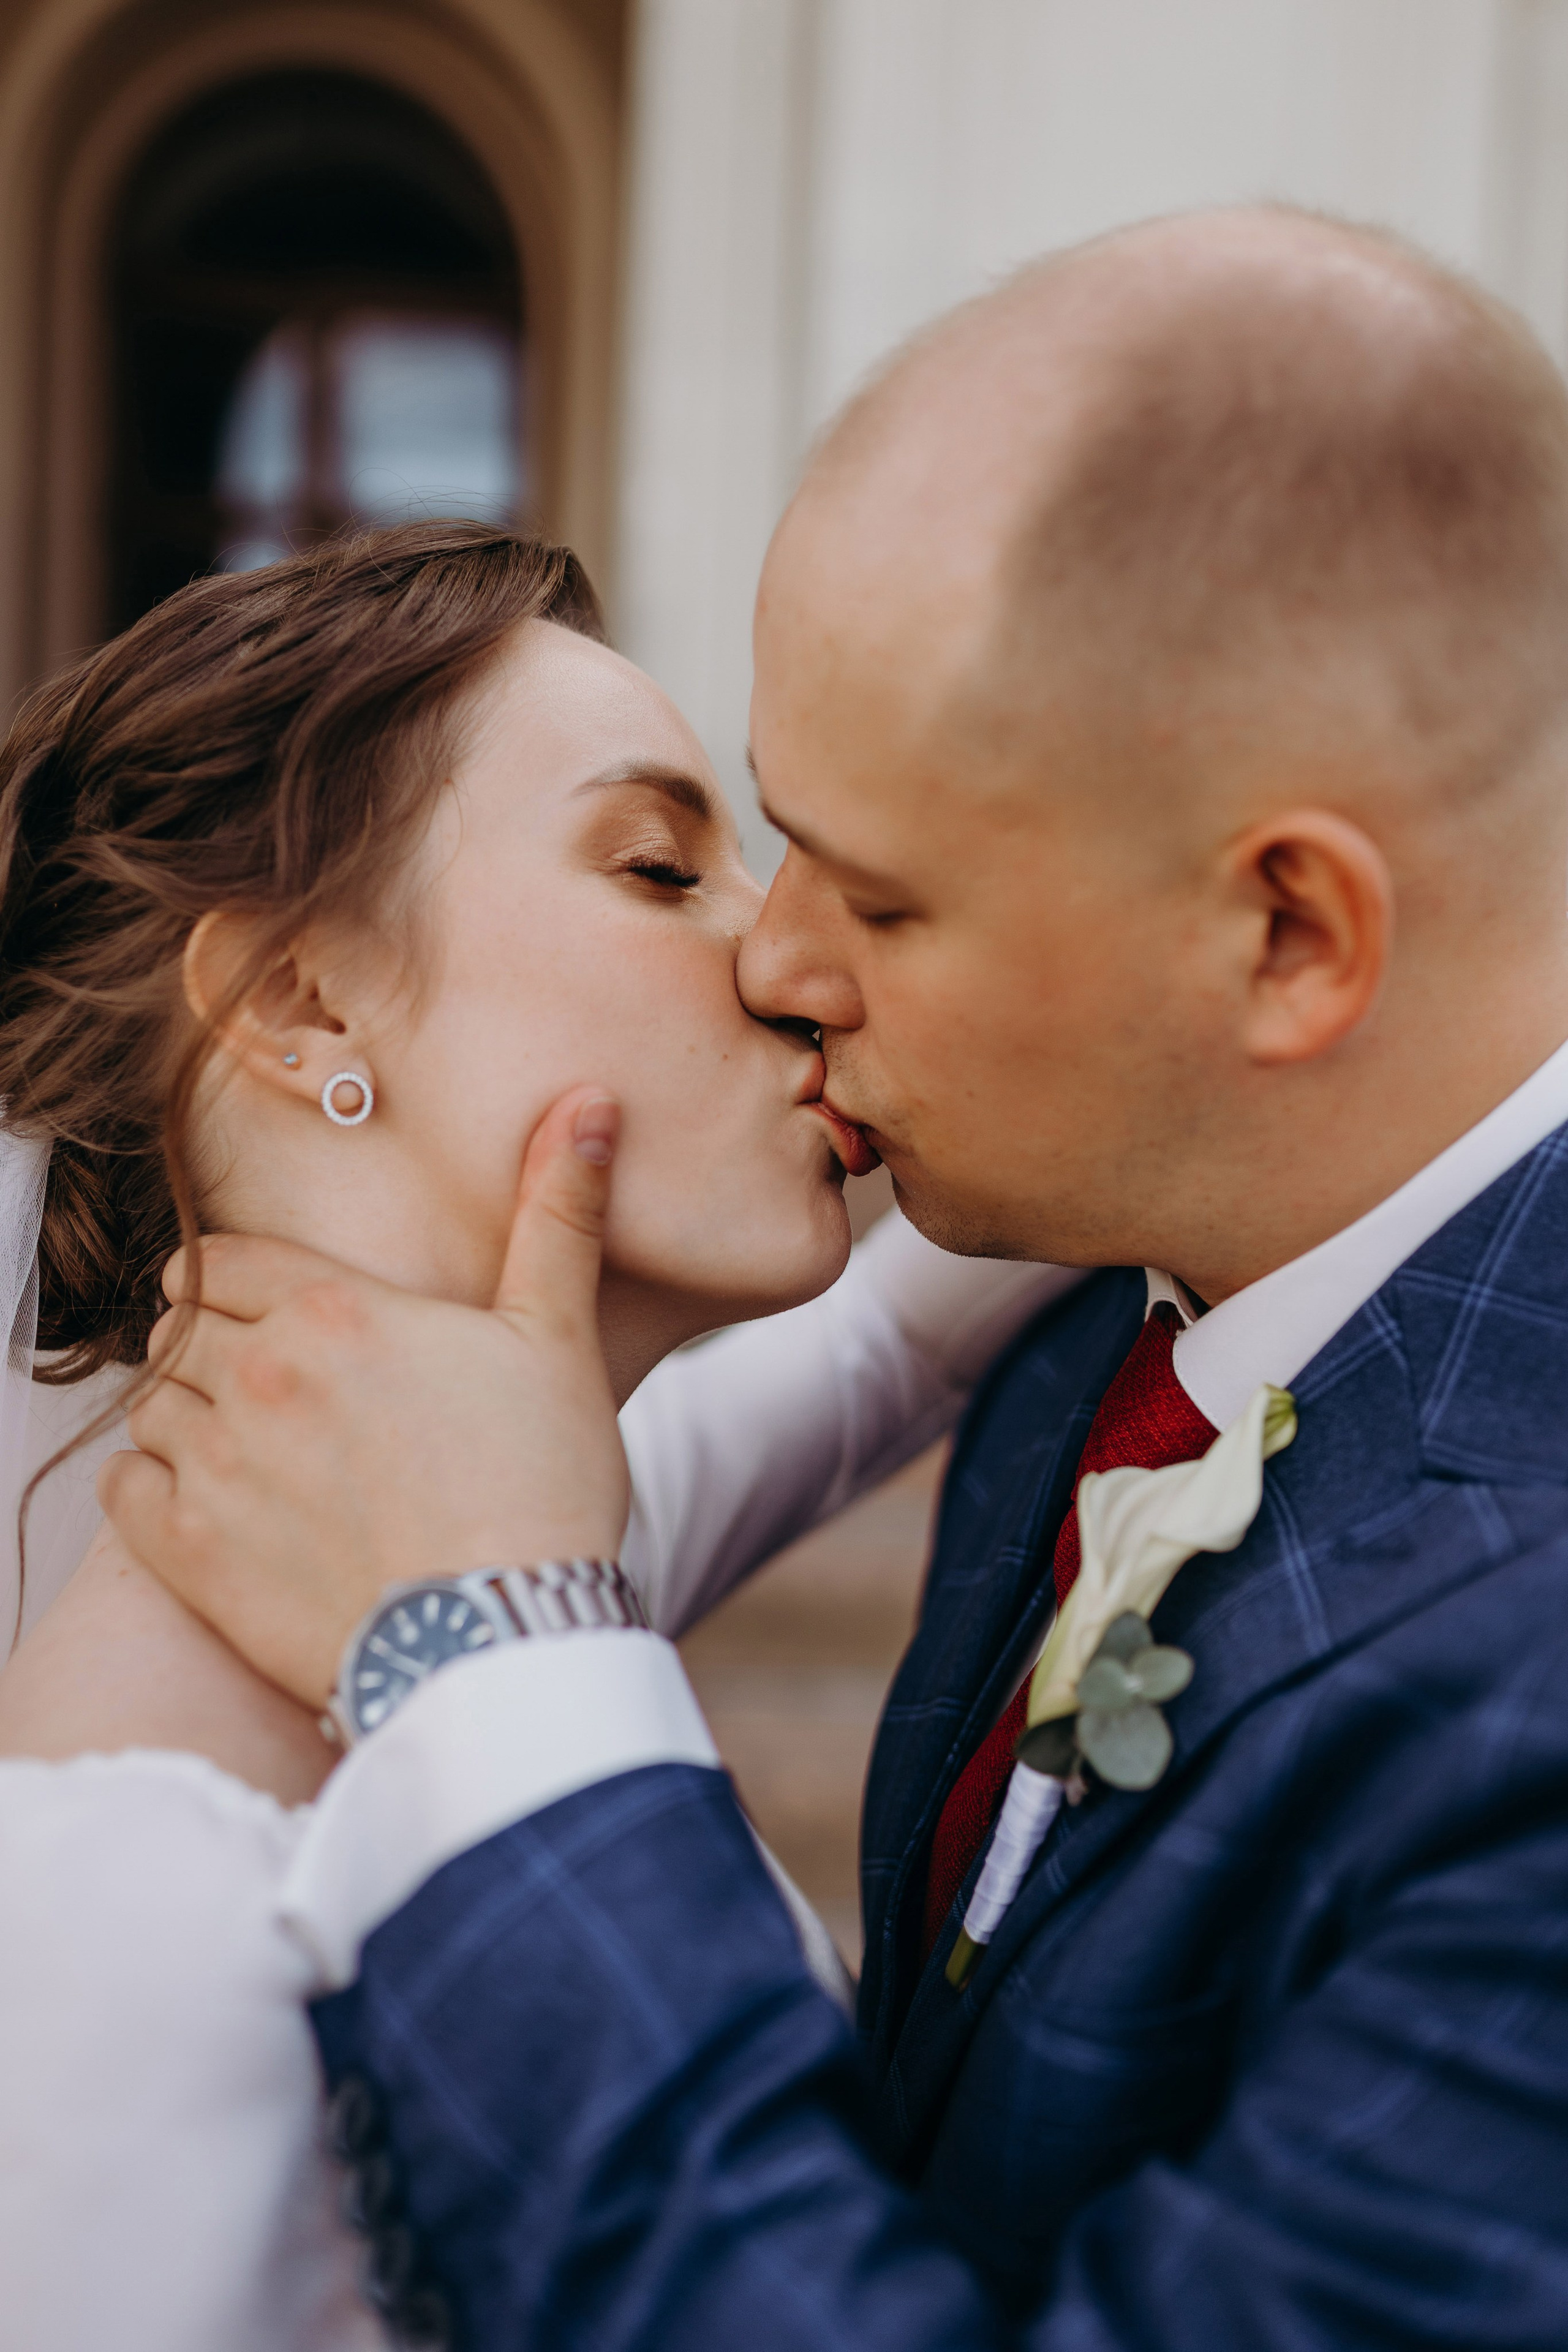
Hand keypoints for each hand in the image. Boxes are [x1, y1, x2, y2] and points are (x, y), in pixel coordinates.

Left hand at [99, 1088, 628, 1709]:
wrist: (504, 1640)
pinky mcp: (192, 1553)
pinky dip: (146, 1485)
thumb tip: (588, 1101)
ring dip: (182, 1412)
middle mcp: (258, 1375)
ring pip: (150, 1405)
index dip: (231, 1276)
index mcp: (335, 1310)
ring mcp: (217, 1466)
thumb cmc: (541, 1488)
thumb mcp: (557, 1336)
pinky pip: (122, 1490)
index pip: (223, 1259)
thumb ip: (557, 1214)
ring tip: (241, 1441)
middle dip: (207, 1341)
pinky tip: (200, 1498)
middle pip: (179, 1328)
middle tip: (259, 1376)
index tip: (254, 1299)